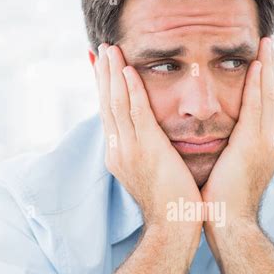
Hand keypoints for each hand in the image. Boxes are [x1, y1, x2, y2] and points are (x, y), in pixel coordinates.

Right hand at [96, 43, 202, 236]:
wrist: (173, 226)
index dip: (103, 88)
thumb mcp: (151, 172)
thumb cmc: (169, 203)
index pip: (108, 114)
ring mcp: (130, 149)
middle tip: (101, 47)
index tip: (100, 65)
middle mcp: (118, 149)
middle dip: (103, 74)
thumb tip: (149, 137)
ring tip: (111, 49)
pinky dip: (131, 90)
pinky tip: (128, 70)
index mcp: (119, 154)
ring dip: (113, 73)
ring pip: (116, 103)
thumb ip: (147, 151)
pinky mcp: (146, 149)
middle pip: (106, 103)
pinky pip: (136, 114)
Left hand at [201, 36, 273, 234]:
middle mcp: (273, 142)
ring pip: (269, 97)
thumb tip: (220, 136)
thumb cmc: (222, 202)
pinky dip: (258, 85)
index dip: (267, 83)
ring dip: (268, 68)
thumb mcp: (230, 168)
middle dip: (272, 69)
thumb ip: (230, 148)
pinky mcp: (255, 145)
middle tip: (269, 43)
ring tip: (266, 45)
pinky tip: (257, 65)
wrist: (229, 224)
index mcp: (266, 148)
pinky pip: (257, 107)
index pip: (267, 107)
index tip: (263, 61)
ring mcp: (267, 143)